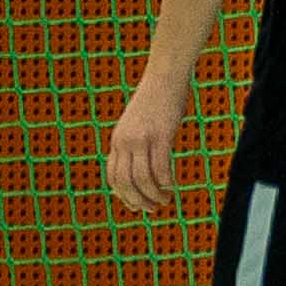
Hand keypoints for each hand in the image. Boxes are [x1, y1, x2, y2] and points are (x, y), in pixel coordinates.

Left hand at [103, 67, 188, 214]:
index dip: (123, 195)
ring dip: (153, 195)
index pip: (113, 176)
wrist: (165, 76)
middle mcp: (125, 141)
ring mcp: (142, 138)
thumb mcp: (140, 124)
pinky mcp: (160, 135)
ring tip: (165, 200)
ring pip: (142, 178)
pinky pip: (161, 167)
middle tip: (152, 209)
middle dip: (137, 200)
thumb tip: (144, 162)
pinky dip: (166, 182)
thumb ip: (138, 142)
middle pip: (125, 182)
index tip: (136, 205)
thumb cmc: (157, 99)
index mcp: (118, 140)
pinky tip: (173, 187)